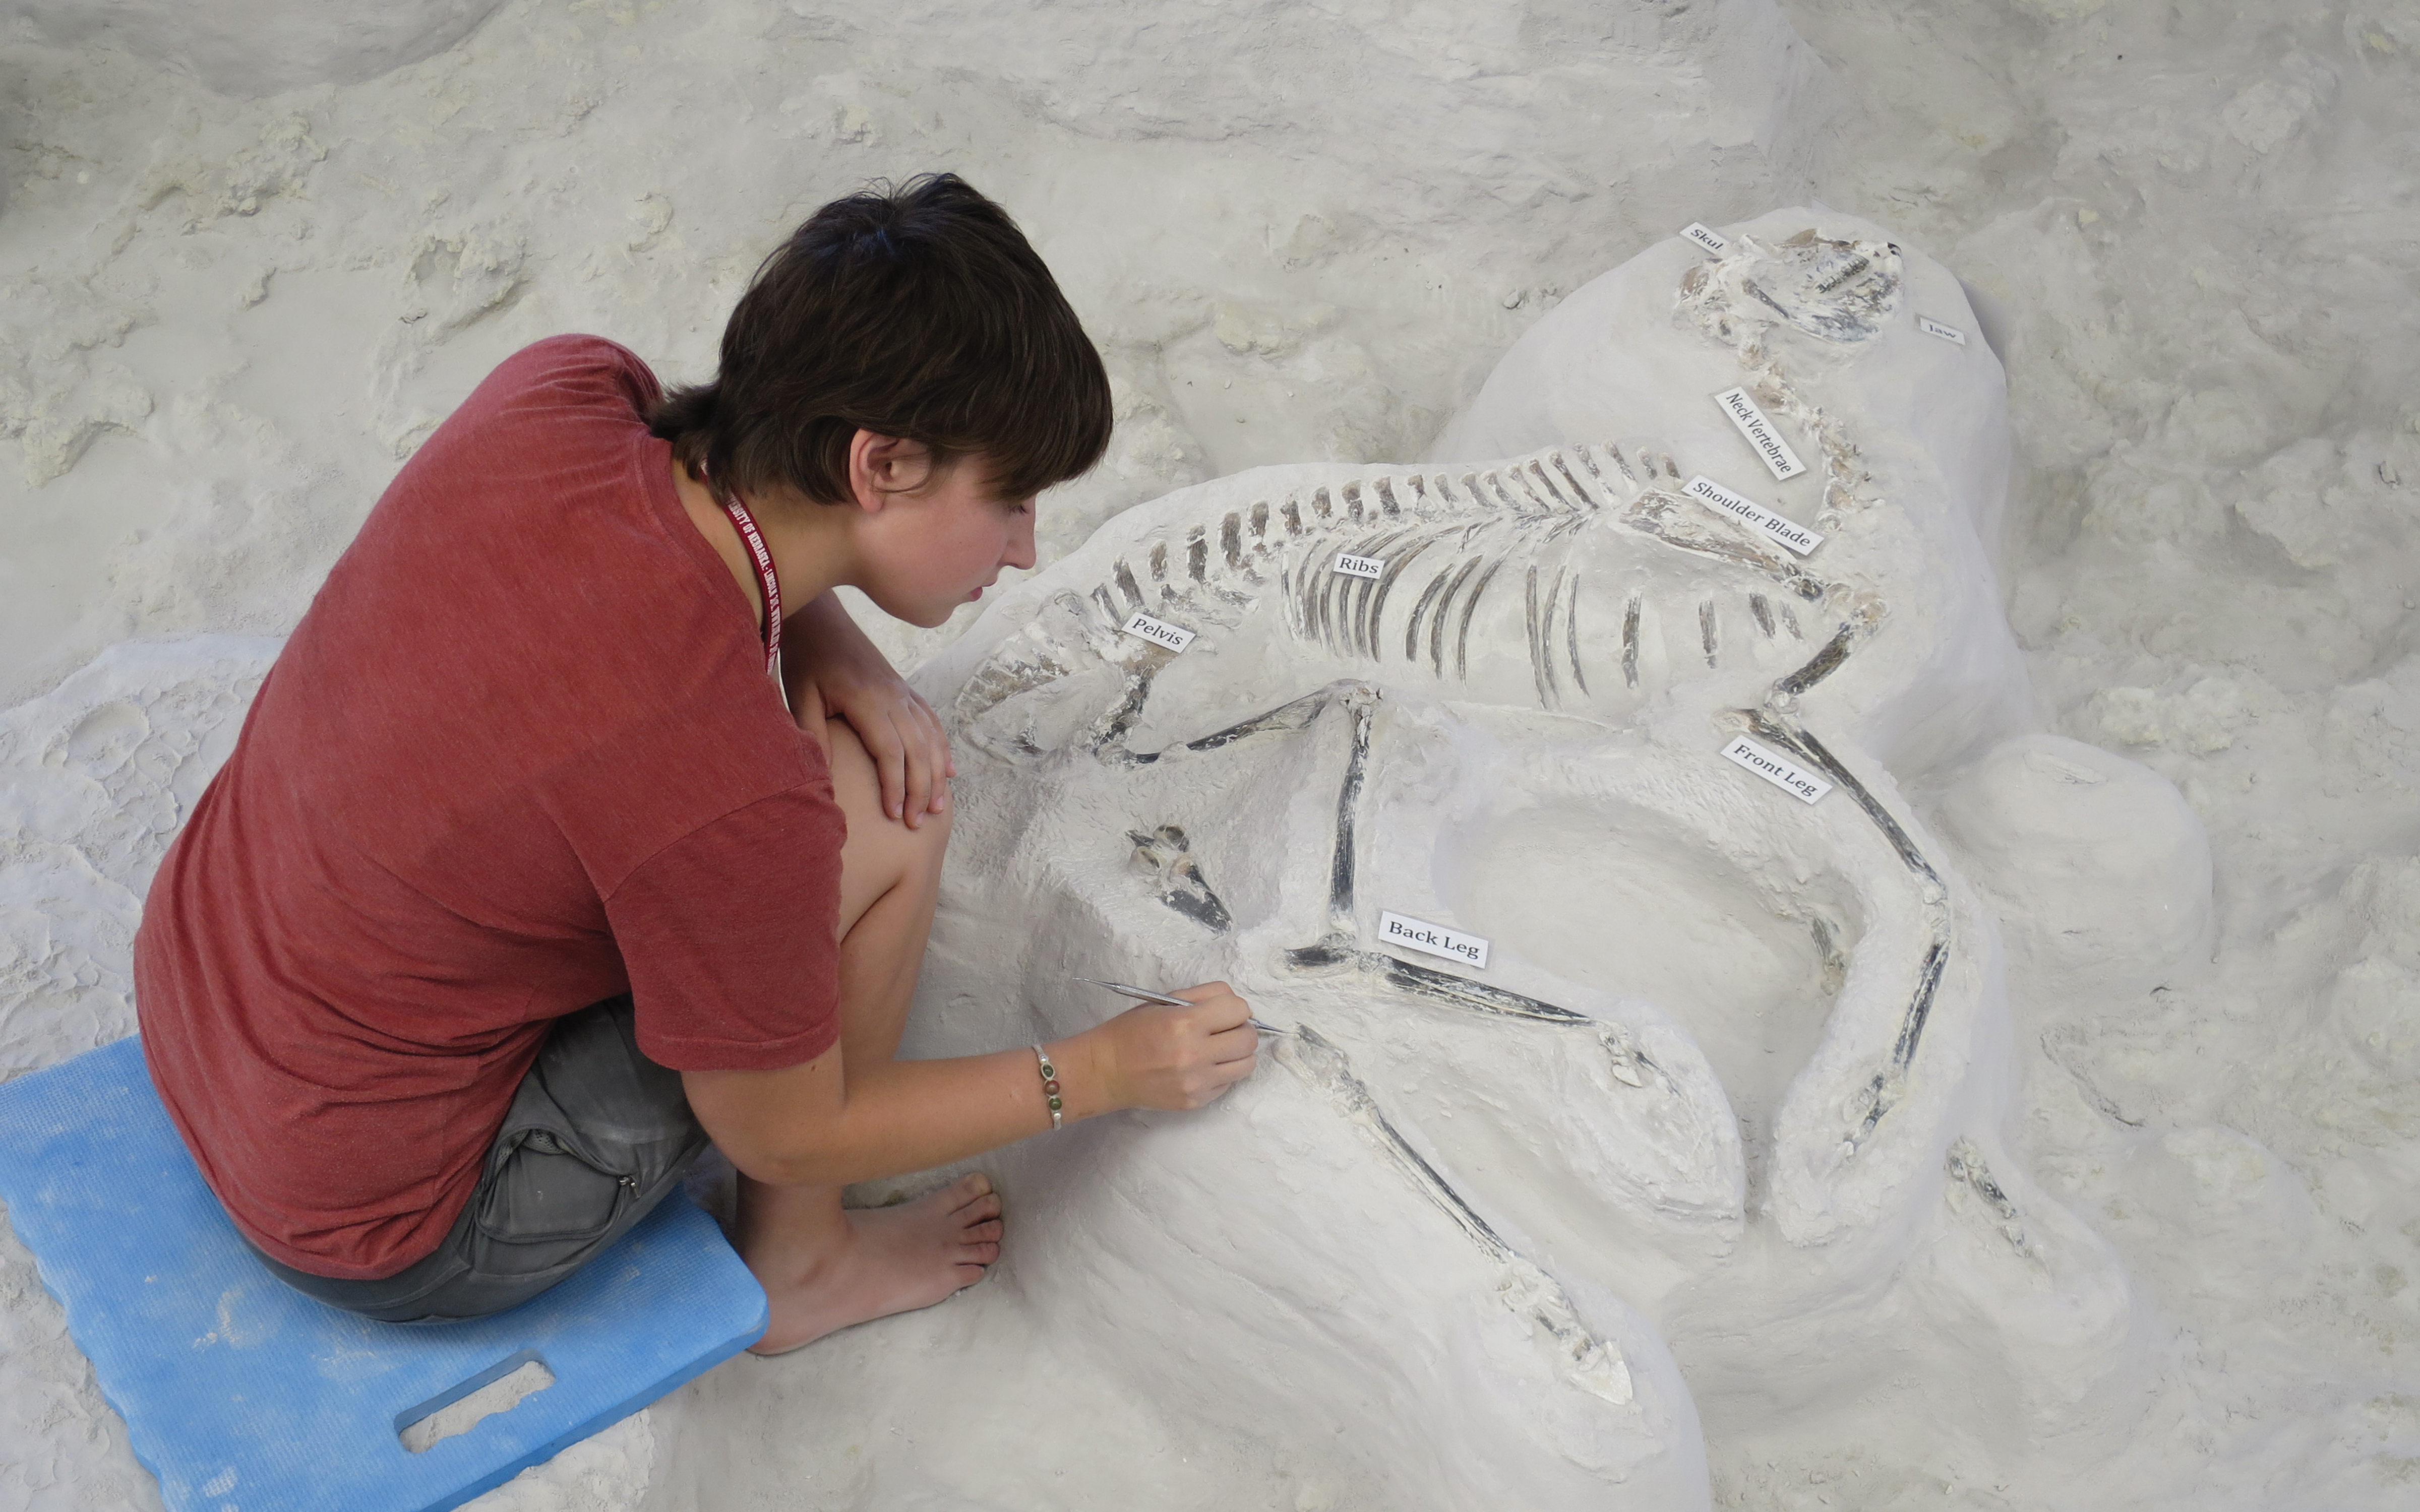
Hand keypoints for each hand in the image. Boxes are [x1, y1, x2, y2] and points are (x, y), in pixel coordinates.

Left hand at [782, 593, 954, 826]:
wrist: (822, 619)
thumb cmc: (807, 659)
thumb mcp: (801, 696)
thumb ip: (815, 735)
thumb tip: (828, 778)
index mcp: (868, 701)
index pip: (891, 752)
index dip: (895, 786)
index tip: (893, 816)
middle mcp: (894, 698)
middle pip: (917, 751)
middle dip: (919, 790)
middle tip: (916, 823)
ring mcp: (903, 693)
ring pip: (930, 738)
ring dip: (936, 775)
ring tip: (936, 807)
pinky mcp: (904, 689)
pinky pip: (931, 722)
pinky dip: (942, 748)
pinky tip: (949, 771)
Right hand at [1083, 982, 1258, 1111]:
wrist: (1107, 1070)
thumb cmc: (1133, 1031)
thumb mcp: (1164, 1001)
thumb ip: (1203, 997)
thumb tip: (1238, 1005)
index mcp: (1184, 1023)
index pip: (1239, 1010)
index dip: (1234, 1007)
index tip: (1223, 1011)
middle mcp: (1194, 1054)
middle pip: (1248, 1039)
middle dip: (1241, 1029)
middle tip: (1224, 1029)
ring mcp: (1196, 1082)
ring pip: (1246, 1065)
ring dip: (1237, 1053)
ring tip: (1218, 1049)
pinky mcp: (1195, 1101)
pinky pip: (1228, 1084)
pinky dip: (1221, 1073)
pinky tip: (1201, 1067)